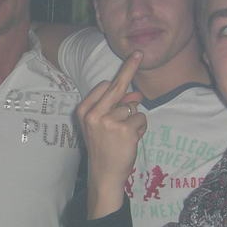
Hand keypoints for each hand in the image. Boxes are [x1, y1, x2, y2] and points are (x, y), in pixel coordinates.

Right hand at [76, 51, 145, 218]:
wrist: (103, 174)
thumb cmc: (103, 148)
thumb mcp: (103, 126)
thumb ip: (116, 108)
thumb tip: (137, 94)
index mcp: (84, 111)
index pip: (104, 86)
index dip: (119, 76)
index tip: (131, 58)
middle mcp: (94, 113)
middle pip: (117, 85)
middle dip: (130, 67)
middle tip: (139, 53)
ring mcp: (109, 121)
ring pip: (133, 108)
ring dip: (134, 120)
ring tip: (124, 137)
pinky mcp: (125, 130)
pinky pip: (141, 120)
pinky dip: (140, 130)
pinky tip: (130, 141)